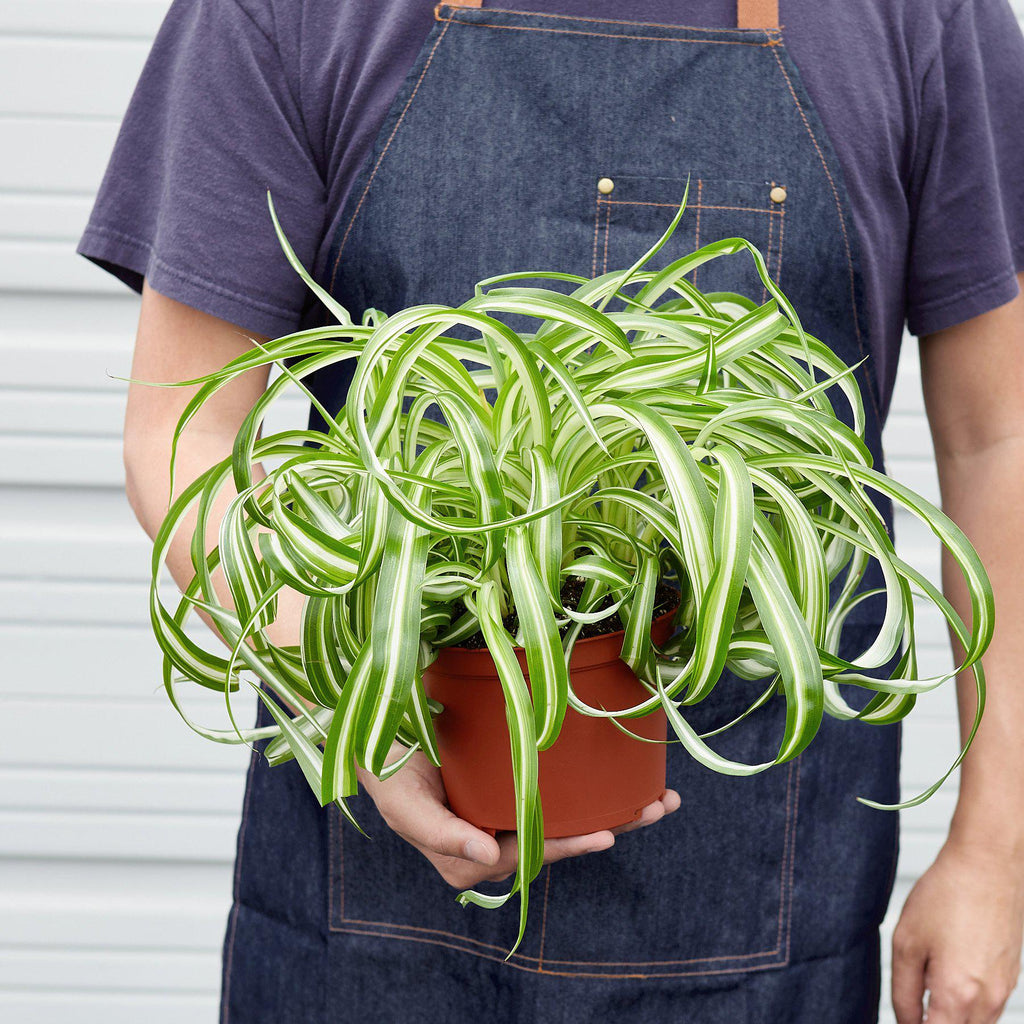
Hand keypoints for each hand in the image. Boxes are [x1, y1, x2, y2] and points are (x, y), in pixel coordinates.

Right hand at [357, 746, 680, 890]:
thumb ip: (444, 835)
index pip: (533, 852)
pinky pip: (562, 785)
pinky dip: (597, 781)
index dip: (570, 845)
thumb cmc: (390, 777)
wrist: (380, 735)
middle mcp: (500, 834)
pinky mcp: (517, 777)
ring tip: (661, 795)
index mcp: (476, 852)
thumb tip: (487, 857)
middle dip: (615, 823)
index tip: (606, 834)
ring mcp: (511, 805)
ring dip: (618, 805)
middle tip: (659, 806)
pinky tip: (628, 769)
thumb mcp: (408, 808)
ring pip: (571, 811)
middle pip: (564, 834)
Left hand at [892, 837, 1023, 1022]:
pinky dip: (968, 1005)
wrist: (987, 866)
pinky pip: (989, 1009)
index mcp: (956, 995)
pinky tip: (951, 976)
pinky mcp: (1011, 978)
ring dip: (951, 1017)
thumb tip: (904, 1021)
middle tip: (914, 1002)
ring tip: (929, 986)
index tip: (904, 1017)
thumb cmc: (947, 895)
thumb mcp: (906, 942)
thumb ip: (903, 991)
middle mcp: (987, 1001)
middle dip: (933, 1022)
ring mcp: (1004, 991)